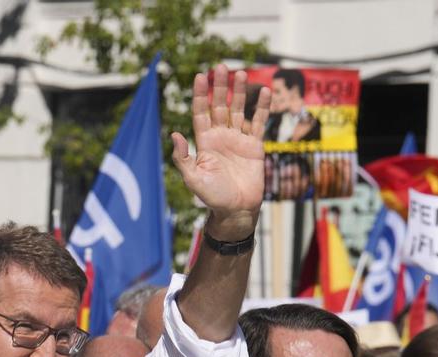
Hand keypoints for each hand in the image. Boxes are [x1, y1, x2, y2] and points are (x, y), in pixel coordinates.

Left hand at [171, 65, 270, 240]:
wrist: (236, 210)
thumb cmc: (212, 197)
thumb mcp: (193, 179)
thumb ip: (183, 158)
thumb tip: (174, 134)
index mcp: (204, 142)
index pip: (201, 113)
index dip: (200, 95)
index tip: (200, 76)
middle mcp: (220, 137)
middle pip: (219, 106)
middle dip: (219, 87)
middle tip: (220, 67)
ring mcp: (237, 139)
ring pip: (238, 110)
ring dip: (239, 92)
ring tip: (240, 74)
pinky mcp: (254, 146)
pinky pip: (258, 123)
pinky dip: (261, 107)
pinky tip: (263, 91)